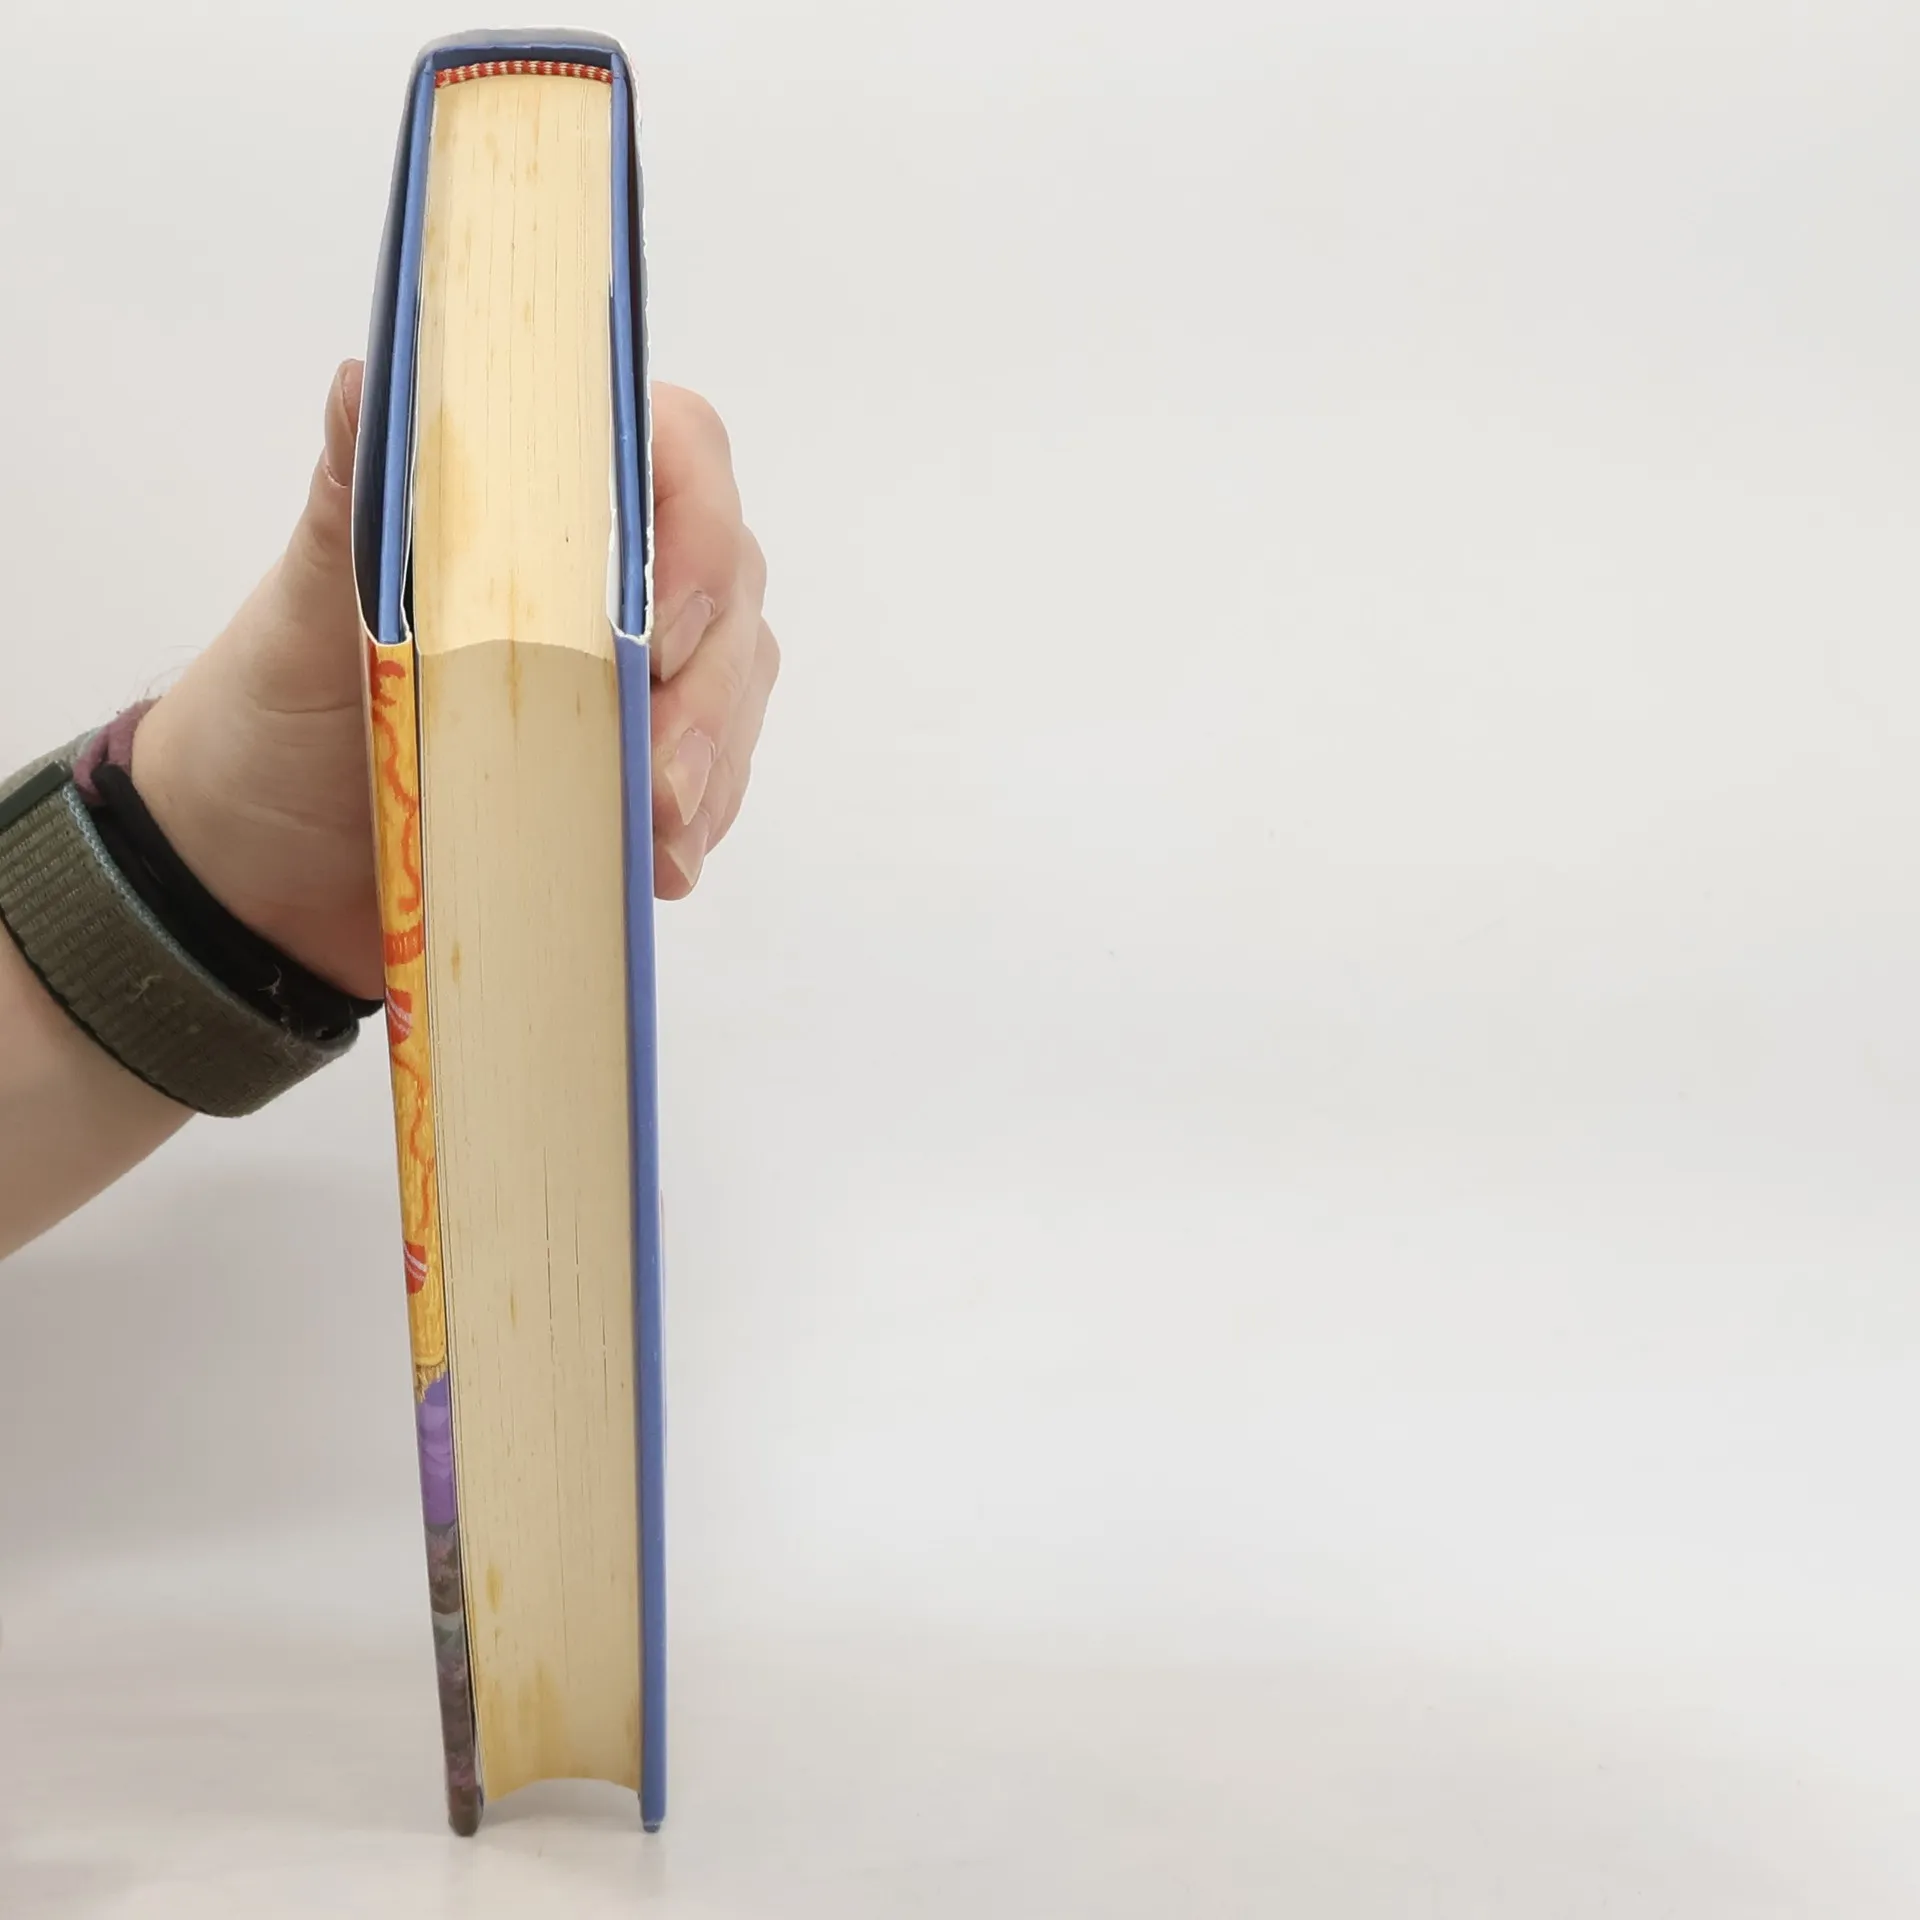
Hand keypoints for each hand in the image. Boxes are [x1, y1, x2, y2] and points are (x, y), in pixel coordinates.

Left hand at [133, 365, 777, 999]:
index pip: (674, 457)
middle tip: (662, 774)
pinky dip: (699, 823)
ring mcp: (632, 677)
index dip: (697, 527)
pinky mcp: (633, 770)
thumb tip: (368, 375)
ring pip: (735, 688)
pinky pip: (713, 781)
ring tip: (661, 834)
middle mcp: (605, 576)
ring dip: (712, 762)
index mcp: (540, 504)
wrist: (261, 865)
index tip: (661, 624)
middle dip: (710, 682)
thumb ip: (355, 491)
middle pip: (728, 585)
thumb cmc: (280, 718)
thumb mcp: (308, 603)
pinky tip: (662, 866)